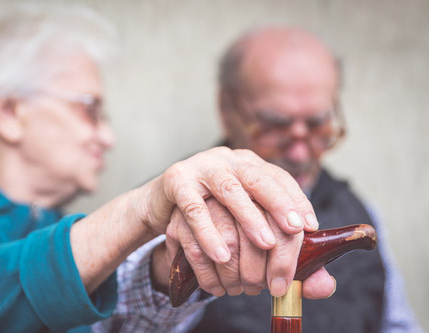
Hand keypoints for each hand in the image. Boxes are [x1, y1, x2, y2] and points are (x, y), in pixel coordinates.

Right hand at [145, 147, 318, 265]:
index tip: (311, 226)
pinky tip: (222, 255)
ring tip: (266, 244)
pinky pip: (194, 208)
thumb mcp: (237, 219)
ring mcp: (200, 167)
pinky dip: (209, 233)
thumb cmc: (207, 213)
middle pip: (257, 177)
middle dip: (279, 203)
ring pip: (229, 189)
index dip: (296, 199)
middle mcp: (227, 160)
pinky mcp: (176, 181)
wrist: (160, 203)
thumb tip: (320, 281)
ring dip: (249, 217)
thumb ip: (272, 241)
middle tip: (294, 229)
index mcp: (246, 164)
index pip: (277, 177)